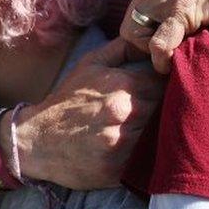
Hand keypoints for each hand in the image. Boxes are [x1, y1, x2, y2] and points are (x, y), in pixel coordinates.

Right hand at [11, 38, 161, 188]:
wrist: (35, 141)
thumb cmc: (66, 101)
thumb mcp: (89, 65)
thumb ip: (122, 48)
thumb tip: (150, 38)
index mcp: (123, 86)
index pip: (167, 81)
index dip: (171, 82)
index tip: (173, 84)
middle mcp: (126, 114)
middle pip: (169, 107)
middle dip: (172, 105)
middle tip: (173, 106)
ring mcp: (123, 144)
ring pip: (163, 133)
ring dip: (164, 130)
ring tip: (163, 126)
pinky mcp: (120, 170)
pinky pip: (149, 160)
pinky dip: (152, 154)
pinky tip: (149, 148)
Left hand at [120, 0, 208, 72]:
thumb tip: (170, 26)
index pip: (131, 15)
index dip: (145, 36)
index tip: (168, 43)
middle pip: (129, 26)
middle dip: (145, 46)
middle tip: (171, 51)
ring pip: (136, 35)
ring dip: (153, 53)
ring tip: (174, 56)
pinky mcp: (182, 7)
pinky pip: (159, 42)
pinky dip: (162, 58)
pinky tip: (172, 63)